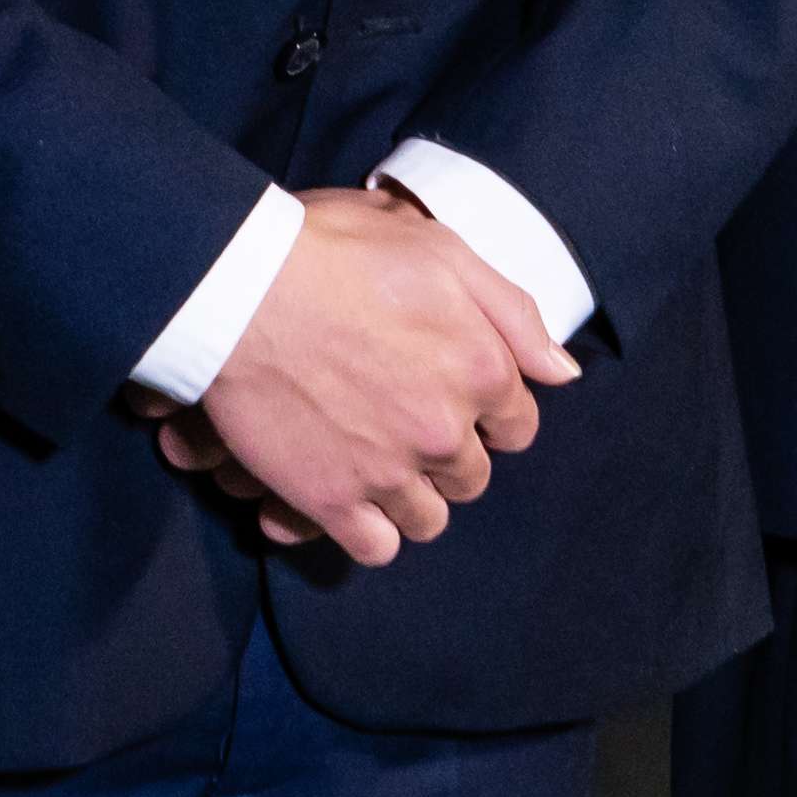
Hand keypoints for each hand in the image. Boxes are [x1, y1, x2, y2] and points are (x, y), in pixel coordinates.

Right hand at [148, 190, 561, 566]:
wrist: (233, 284)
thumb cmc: (330, 251)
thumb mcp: (437, 249)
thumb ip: (512, 311)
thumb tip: (564, 372)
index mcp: (480, 368)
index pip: (517, 426)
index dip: (484, 410)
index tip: (445, 392)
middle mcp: (444, 429)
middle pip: (471, 476)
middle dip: (444, 453)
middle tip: (396, 418)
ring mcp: (388, 471)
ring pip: (429, 518)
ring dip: (407, 495)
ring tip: (368, 457)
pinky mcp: (331, 499)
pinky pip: (376, 547)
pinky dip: (366, 529)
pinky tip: (346, 495)